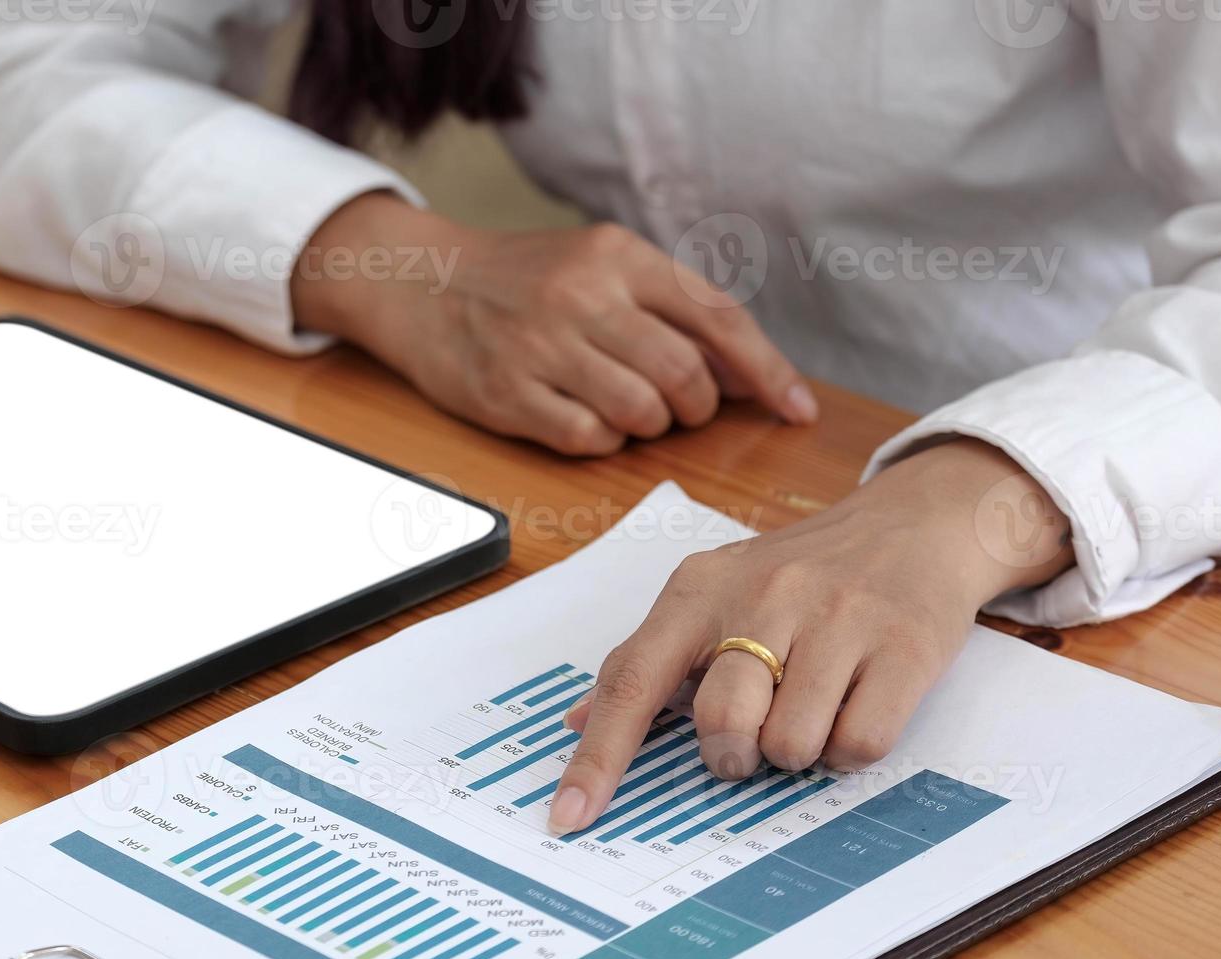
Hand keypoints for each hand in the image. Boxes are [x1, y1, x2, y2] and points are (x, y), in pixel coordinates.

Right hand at [292, 194, 816, 455]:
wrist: (422, 282)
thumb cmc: (527, 279)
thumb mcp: (601, 264)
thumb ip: (672, 309)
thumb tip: (749, 376)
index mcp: (620, 255)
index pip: (718, 319)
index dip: (768, 372)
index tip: (798, 410)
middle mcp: (583, 295)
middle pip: (685, 376)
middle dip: (697, 407)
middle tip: (680, 407)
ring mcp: (541, 346)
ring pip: (641, 413)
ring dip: (648, 425)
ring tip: (625, 406)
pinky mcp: (506, 393)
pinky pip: (588, 439)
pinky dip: (602, 441)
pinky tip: (584, 418)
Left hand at [546, 439, 1074, 834]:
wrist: (913, 522)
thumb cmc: (800, 572)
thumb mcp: (713, 591)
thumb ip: (647, 657)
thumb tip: (576, 721)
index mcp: (699, 589)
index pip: (632, 680)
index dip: (599, 756)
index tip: (569, 816)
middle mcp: (763, 597)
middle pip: (721, 722)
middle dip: (732, 755)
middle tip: (752, 738)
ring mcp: (836, 618)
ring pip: (792, 744)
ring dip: (797, 753)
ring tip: (811, 709)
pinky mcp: (903, 645)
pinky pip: (860, 744)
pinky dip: (850, 751)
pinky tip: (853, 708)